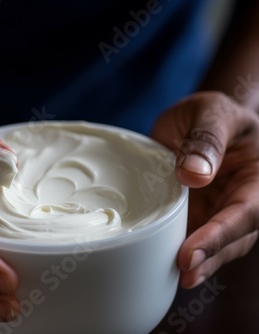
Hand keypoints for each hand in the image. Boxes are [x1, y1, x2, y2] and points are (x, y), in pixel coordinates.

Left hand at [151, 91, 258, 288]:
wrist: (199, 119)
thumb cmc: (211, 113)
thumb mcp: (210, 112)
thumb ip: (205, 138)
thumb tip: (194, 174)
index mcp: (256, 179)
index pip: (244, 212)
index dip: (219, 236)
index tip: (191, 252)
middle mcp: (242, 200)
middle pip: (233, 238)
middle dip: (209, 258)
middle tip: (183, 273)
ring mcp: (219, 211)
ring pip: (216, 246)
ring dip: (198, 264)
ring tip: (176, 278)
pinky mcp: (196, 216)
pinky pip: (191, 237)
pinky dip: (178, 252)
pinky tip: (162, 265)